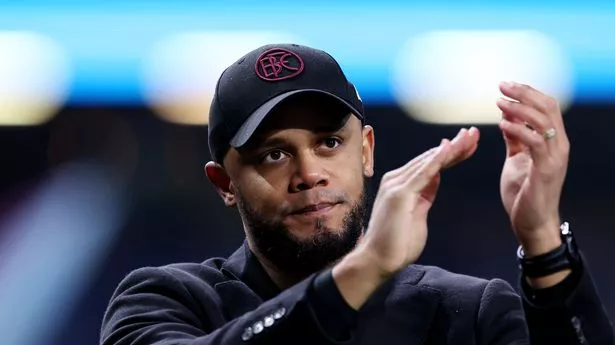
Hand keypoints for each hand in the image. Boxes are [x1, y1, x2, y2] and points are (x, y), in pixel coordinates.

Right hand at [334, 127, 478, 308]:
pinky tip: (448, 148)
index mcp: (402, 185)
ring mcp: (396, 185)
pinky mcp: (399, 194)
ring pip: (428, 162)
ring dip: (450, 149)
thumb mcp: (418, 214)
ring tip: (468, 136)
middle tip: (474, 133)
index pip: (430, 165)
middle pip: (430, 159)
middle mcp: (396, 180)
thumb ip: (426, 195)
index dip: (450, 154)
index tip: (469, 143)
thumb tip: (436, 178)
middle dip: (454, 146)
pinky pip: (422, 173)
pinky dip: (436, 160)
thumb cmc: (397, 243)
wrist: (378, 260)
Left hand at [497, 82, 568, 256]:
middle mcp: (558, 145)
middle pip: (547, 107)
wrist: (531, 223)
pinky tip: (502, 124)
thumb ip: (515, 139)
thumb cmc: (523, 193)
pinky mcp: (546, 170)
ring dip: (519, 108)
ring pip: (543, 120)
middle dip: (524, 92)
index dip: (528, 92)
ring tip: (499, 102)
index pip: (546, 106)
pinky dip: (519, 130)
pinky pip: (535, 142)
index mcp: (552, 141)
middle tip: (502, 85)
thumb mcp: (516, 160)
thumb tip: (507, 118)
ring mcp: (555, 157)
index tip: (506, 85)